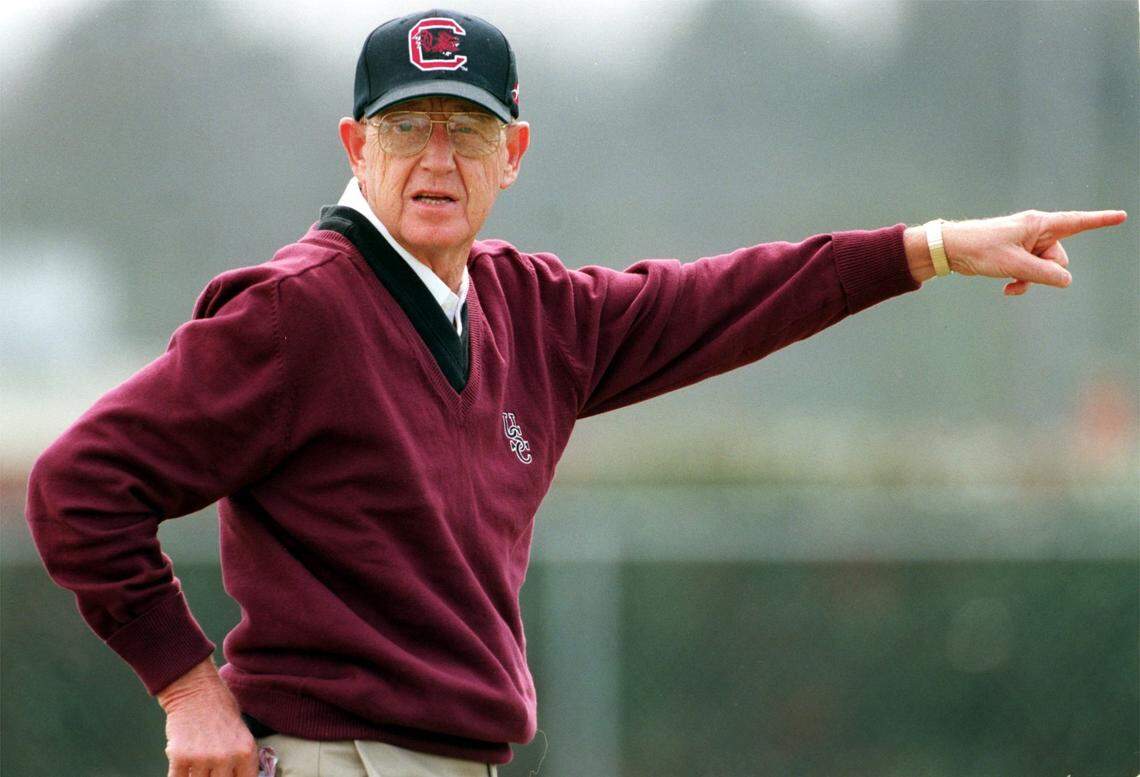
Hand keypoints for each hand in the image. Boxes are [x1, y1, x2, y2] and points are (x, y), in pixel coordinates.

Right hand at [157, 659, 258, 776]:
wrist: (196, 690)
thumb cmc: (220, 709)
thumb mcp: (242, 733)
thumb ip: (240, 758)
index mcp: (246, 751)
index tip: (228, 776)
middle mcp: (226, 757)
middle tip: (210, 769)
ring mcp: (203, 758)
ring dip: (197, 776)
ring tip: (198, 764)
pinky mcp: (180, 757)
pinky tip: (182, 770)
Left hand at [941, 209, 1126, 295]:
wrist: (950, 249)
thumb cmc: (980, 249)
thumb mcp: (1014, 264)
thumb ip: (1043, 273)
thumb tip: (1066, 280)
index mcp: (1038, 224)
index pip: (1076, 222)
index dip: (1100, 221)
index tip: (1122, 216)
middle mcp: (1034, 231)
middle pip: (1058, 257)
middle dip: (1046, 270)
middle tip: (1020, 271)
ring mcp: (1024, 243)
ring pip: (1043, 268)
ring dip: (1030, 279)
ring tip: (1009, 281)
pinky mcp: (1015, 254)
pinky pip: (1029, 272)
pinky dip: (1021, 281)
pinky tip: (1006, 289)